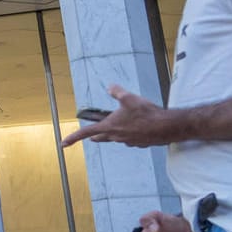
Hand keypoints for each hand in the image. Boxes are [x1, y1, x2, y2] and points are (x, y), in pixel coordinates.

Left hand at [61, 86, 190, 147]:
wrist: (168, 127)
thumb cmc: (147, 113)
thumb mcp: (129, 98)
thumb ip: (117, 92)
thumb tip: (110, 87)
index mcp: (110, 127)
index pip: (86, 132)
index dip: (73, 138)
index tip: (63, 144)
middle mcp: (117, 137)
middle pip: (102, 137)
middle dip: (95, 136)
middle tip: (90, 138)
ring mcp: (129, 142)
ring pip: (117, 138)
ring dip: (115, 134)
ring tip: (115, 129)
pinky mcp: (140, 143)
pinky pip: (131, 139)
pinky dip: (130, 134)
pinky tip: (137, 129)